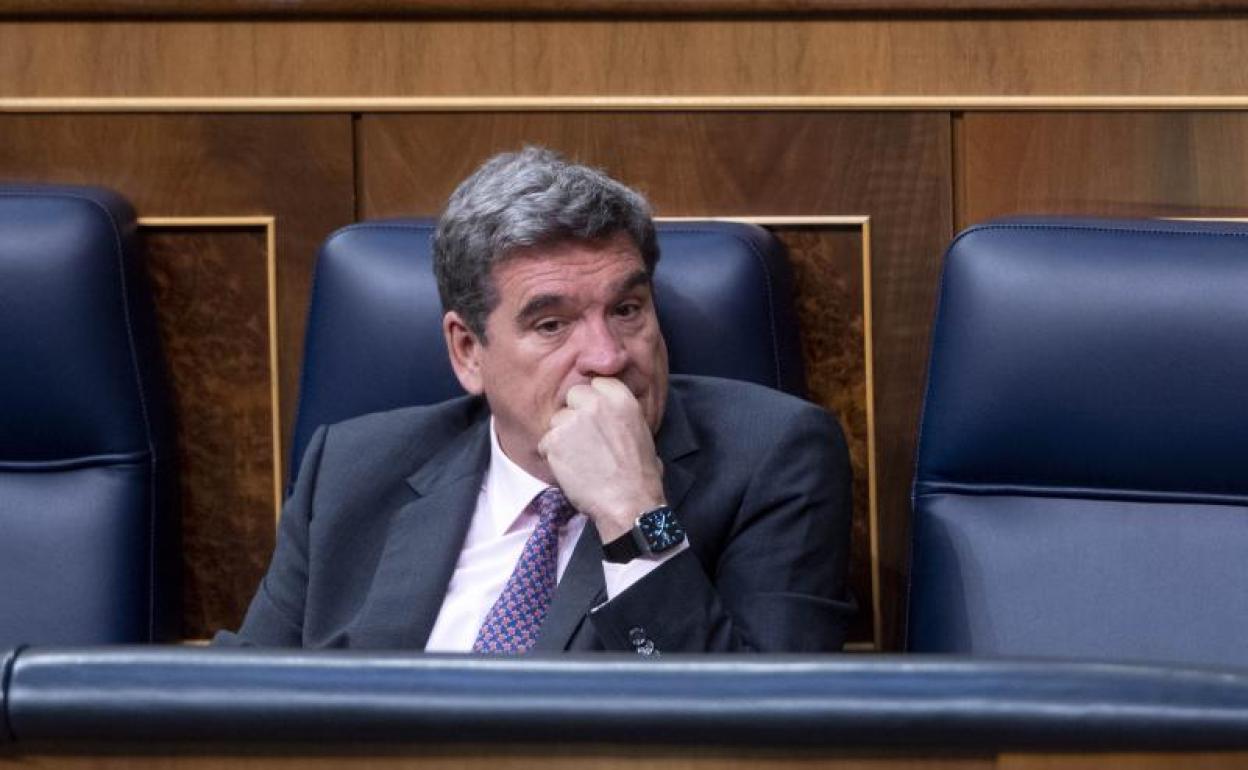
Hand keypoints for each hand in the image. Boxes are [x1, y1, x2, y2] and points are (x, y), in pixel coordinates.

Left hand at [537, 377, 665, 541]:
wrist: (629, 503)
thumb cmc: (640, 475)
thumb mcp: (642, 432)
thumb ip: (621, 415)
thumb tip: (610, 415)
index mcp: (621, 398)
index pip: (597, 383)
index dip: (594, 401)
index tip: (597, 417)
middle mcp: (596, 403)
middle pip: (573, 395)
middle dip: (576, 413)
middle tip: (585, 439)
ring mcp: (573, 420)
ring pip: (557, 420)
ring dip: (563, 437)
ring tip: (580, 460)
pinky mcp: (554, 440)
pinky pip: (545, 443)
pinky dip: (552, 456)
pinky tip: (571, 471)